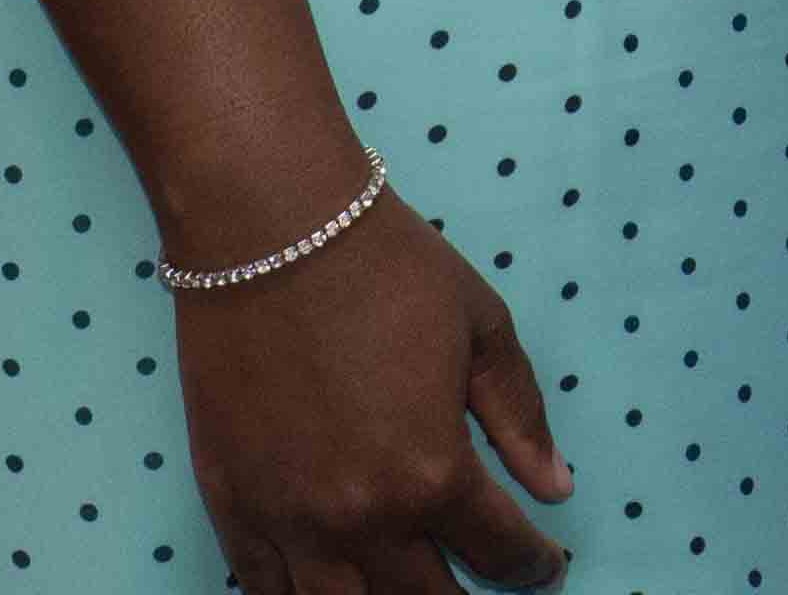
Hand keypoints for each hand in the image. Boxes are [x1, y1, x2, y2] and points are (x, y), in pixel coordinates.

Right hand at [170, 171, 573, 594]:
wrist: (269, 228)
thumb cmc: (385, 266)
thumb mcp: (482, 329)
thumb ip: (521, 418)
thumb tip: (555, 488)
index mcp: (433, 474)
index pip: (501, 553)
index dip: (535, 565)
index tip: (546, 564)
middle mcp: (362, 519)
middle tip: (481, 579)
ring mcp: (290, 523)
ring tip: (411, 588)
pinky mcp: (232, 508)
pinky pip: (269, 593)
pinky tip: (334, 585)